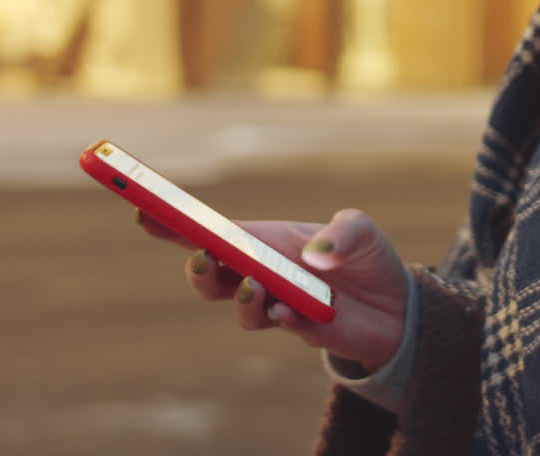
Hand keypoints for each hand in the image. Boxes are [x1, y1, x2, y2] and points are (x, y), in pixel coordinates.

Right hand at [138, 208, 408, 372]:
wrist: (397, 304)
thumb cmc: (365, 256)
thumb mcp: (360, 230)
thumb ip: (341, 232)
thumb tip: (314, 254)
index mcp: (262, 240)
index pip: (208, 231)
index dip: (172, 223)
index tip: (142, 211)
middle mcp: (260, 273)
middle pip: (209, 276)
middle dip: (198, 269)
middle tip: (204, 257)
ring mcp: (278, 305)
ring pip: (240, 309)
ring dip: (243, 298)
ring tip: (258, 285)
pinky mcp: (304, 329)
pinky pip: (285, 326)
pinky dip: (288, 317)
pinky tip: (298, 312)